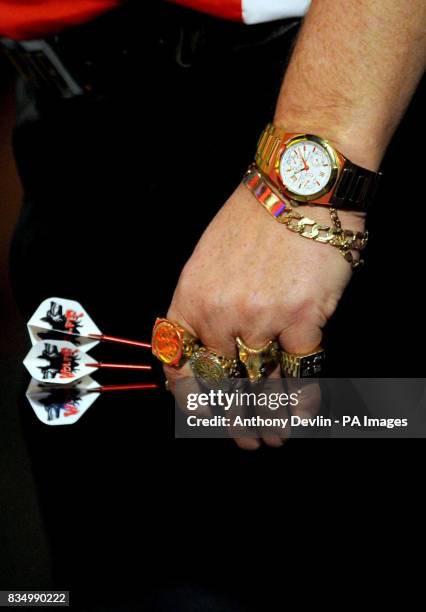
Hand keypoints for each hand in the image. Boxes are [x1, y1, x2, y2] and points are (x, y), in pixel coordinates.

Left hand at [165, 184, 364, 448]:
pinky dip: (302, 400)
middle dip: (233, 421)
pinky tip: (301, 415)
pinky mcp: (302, 318)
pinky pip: (300, 373)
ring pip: (261, 385)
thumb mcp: (208, 260)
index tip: (202, 417)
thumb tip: (210, 353)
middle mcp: (220, 315)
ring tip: (273, 437)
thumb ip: (202, 307)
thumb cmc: (254, 218)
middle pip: (222, 384)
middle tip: (245, 439)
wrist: (299, 185)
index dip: (190, 401)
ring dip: (268, 419)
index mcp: (190, 299)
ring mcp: (260, 319)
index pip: (178, 366)